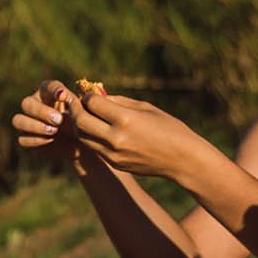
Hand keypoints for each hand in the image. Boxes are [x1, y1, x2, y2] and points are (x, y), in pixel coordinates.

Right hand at [12, 80, 83, 169]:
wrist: (79, 144)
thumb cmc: (80, 123)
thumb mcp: (82, 111)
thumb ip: (74, 102)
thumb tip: (63, 96)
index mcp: (47, 93)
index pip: (47, 86)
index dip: (54, 90)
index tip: (64, 97)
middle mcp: (33, 104)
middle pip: (26, 103)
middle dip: (41, 112)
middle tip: (58, 120)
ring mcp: (27, 121)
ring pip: (17, 120)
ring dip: (34, 126)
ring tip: (54, 131)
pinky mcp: (26, 138)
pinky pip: (22, 139)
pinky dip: (35, 140)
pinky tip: (50, 140)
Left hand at [63, 84, 206, 181]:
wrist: (182, 160)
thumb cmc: (168, 128)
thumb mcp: (145, 108)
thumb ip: (118, 101)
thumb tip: (97, 96)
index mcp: (125, 120)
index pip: (92, 103)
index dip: (88, 96)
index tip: (90, 93)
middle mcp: (115, 138)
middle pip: (80, 121)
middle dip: (75, 109)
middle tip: (76, 102)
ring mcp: (113, 154)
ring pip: (82, 137)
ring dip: (79, 124)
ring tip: (84, 114)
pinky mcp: (114, 164)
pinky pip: (94, 147)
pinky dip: (90, 136)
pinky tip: (95, 128)